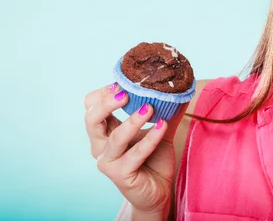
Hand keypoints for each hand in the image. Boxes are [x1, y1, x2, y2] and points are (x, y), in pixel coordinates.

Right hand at [84, 83, 187, 217]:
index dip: (103, 93)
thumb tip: (181, 88)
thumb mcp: (160, 130)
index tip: (123, 81)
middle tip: (126, 92)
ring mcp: (108, 161)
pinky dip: (149, 139)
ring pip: (115, 137)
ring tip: (149, 108)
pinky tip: (162, 127)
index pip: (91, 106)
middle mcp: (100, 145)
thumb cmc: (154, 159)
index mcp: (105, 131)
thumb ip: (167, 110)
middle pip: (91, 119)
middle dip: (106, 103)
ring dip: (132, 120)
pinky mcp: (120, 175)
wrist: (158, 191)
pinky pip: (135, 154)